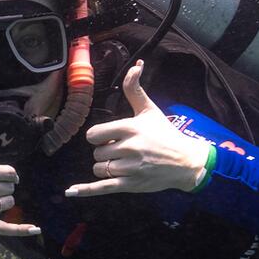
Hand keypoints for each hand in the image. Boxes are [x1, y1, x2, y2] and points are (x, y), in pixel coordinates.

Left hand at [66, 61, 210, 197]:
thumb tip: (135, 66)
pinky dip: (86, 190)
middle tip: (122, 150)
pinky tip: (71, 192)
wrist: (187, 162)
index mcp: (130, 128)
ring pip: (99, 169)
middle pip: (96, 153)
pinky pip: (102, 187)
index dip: (98, 136)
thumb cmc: (166, 134)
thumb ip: (135, 89)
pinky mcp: (131, 185)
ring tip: (123, 163)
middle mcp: (129, 148)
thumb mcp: (149, 110)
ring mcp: (130, 168)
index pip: (94, 134)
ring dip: (105, 167)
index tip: (109, 137)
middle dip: (105, 151)